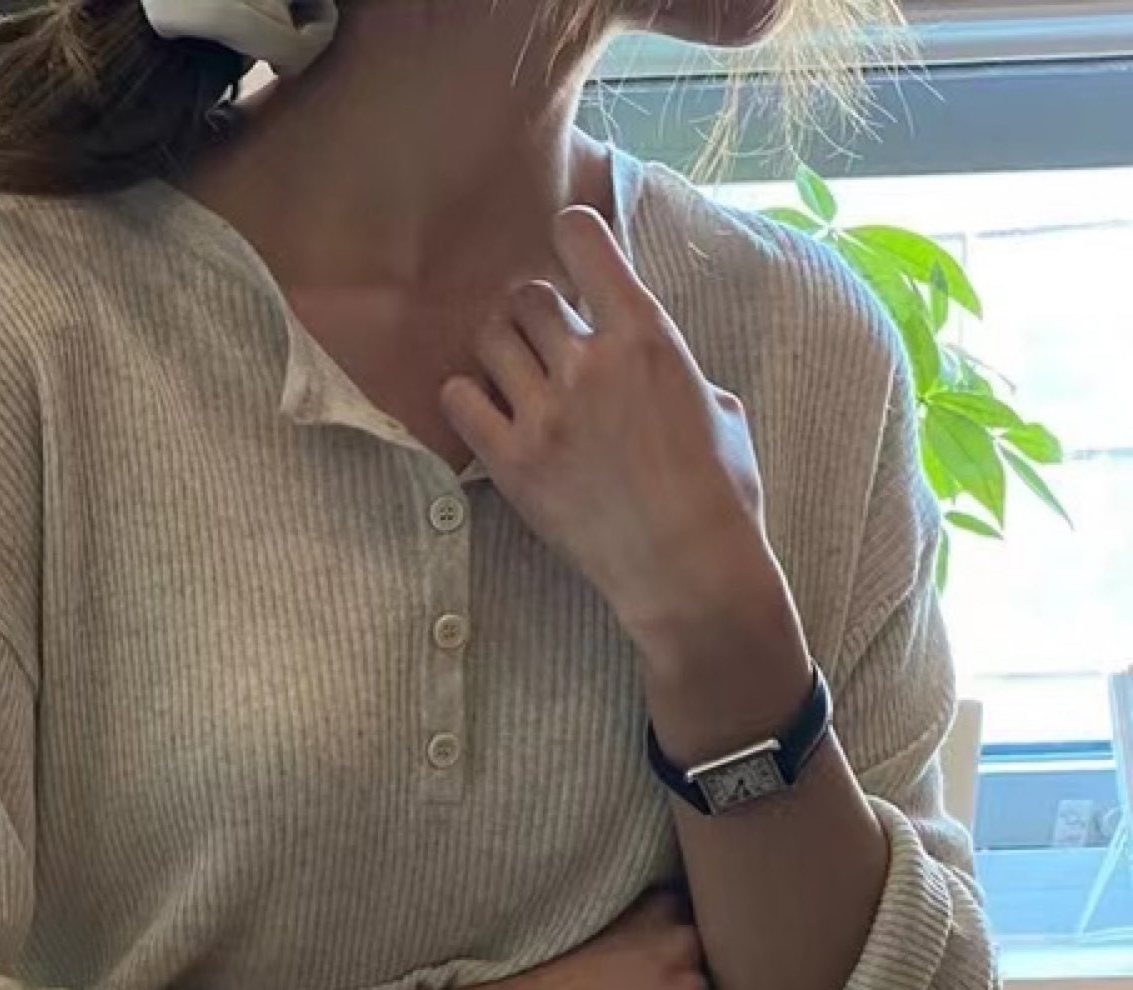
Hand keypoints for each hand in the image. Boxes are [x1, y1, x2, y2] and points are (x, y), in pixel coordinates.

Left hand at [438, 209, 793, 671]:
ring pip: (491, 340)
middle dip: (534, 310)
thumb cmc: (718, 488)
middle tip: (542, 337)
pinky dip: (465, 396)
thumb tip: (638, 352)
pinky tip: (483, 408)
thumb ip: (665, 363)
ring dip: (500, 347)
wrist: (686, 567)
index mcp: (647, 337)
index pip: (589, 245)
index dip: (572, 233)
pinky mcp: (511, 463)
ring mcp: (545, 414)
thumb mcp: (715, 402)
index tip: (568, 237)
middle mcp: (590, 365)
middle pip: (528, 297)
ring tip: (514, 371)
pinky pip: (460, 401)